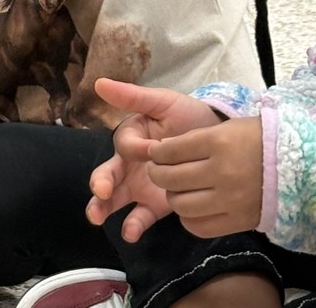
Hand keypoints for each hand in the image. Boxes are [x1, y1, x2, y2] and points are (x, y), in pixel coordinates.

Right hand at [86, 79, 220, 241]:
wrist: (217, 139)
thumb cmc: (187, 117)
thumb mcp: (163, 102)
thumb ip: (133, 97)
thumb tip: (99, 83)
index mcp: (132, 137)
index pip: (124, 144)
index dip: (135, 148)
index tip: (152, 149)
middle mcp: (130, 163)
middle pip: (108, 173)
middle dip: (100, 182)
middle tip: (100, 190)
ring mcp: (140, 186)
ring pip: (114, 198)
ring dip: (103, 207)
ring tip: (98, 217)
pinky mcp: (154, 205)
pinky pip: (138, 216)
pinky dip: (132, 225)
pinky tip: (130, 232)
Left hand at [147, 116, 262, 237]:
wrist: (297, 164)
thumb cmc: (256, 139)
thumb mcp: (225, 128)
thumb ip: (195, 140)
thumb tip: (163, 151)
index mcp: (218, 142)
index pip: (172, 150)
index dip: (157, 153)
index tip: (154, 153)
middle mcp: (222, 172)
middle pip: (172, 178)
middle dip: (157, 174)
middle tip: (156, 170)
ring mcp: (229, 200)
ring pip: (181, 205)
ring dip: (171, 196)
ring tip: (174, 190)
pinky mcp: (237, 221)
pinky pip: (199, 226)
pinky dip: (188, 218)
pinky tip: (190, 208)